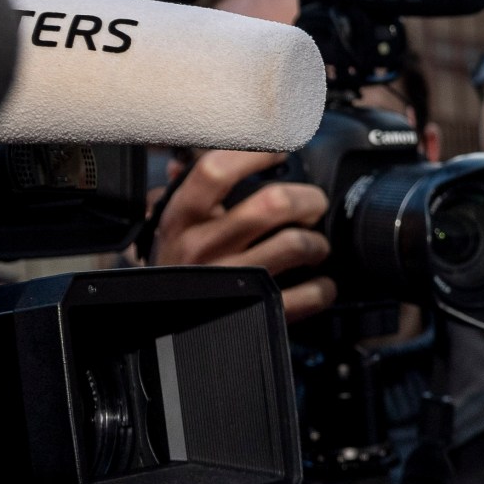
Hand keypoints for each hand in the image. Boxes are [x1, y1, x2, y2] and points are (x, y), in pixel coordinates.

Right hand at [152, 150, 335, 320]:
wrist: (160, 330)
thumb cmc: (175, 270)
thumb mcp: (169, 228)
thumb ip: (185, 193)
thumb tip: (190, 157)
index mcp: (181, 218)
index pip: (216, 170)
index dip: (256, 154)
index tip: (278, 152)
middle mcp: (204, 247)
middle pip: (274, 203)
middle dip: (309, 199)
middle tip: (314, 205)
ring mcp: (230, 281)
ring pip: (296, 244)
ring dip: (318, 243)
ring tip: (316, 245)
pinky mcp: (254, 313)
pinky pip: (308, 294)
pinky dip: (323, 287)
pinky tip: (318, 283)